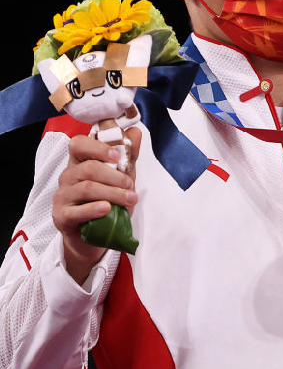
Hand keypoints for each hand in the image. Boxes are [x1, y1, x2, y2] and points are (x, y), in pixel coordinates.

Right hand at [52, 128, 141, 284]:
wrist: (98, 236)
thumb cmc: (108, 201)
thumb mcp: (122, 177)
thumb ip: (128, 156)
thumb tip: (135, 131)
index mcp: (80, 162)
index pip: (79, 144)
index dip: (98, 147)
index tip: (117, 155)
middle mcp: (68, 176)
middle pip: (89, 168)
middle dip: (115, 176)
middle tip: (132, 186)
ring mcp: (62, 196)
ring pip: (86, 188)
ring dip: (113, 193)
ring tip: (130, 200)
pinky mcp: (61, 216)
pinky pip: (76, 211)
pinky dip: (93, 209)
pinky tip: (107, 210)